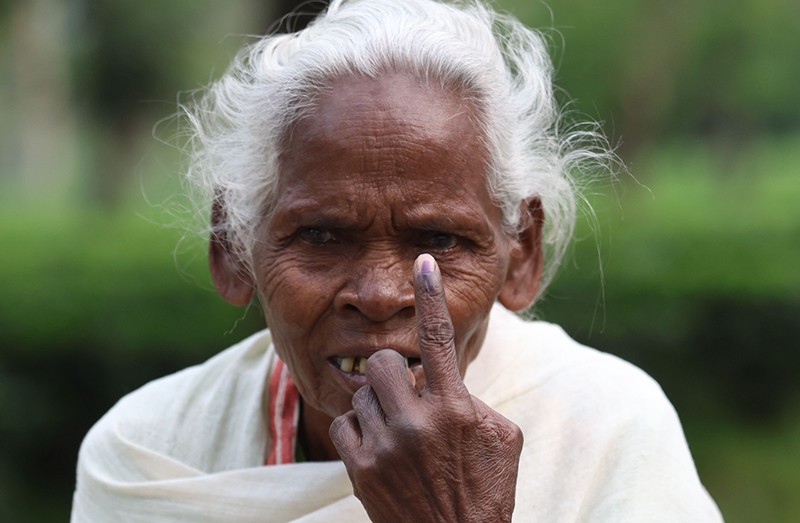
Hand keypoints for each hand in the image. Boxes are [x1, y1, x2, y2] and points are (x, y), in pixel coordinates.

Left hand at [329, 254, 522, 521]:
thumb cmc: (486, 491)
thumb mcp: (501, 438)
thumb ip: (472, 400)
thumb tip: (444, 379)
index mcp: (455, 408)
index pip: (439, 338)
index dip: (430, 295)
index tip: (423, 261)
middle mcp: (416, 422)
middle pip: (380, 360)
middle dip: (390, 372)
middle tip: (405, 394)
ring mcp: (385, 446)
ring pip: (361, 394)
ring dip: (378, 407)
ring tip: (399, 435)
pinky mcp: (361, 469)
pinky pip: (344, 426)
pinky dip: (360, 432)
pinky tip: (380, 450)